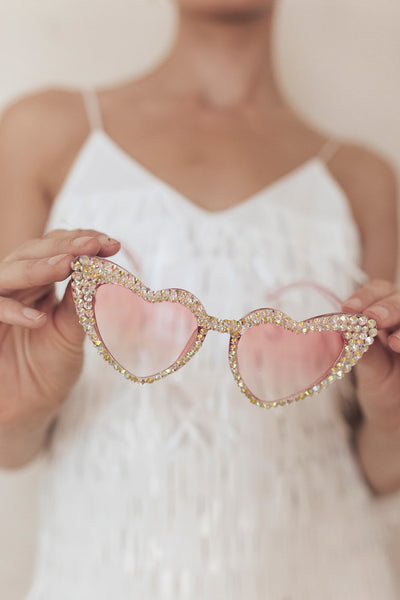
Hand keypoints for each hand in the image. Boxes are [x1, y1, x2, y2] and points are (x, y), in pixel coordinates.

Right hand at [0, 229, 119, 433]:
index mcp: (39, 283)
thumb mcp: (72, 333)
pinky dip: (12, 310)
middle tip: (94, 244)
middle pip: (33, 251)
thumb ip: (81, 303)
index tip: (112, 244)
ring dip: (39, 267)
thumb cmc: (48, 369)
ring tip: (68, 264)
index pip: (58, 250)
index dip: (83, 242)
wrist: (25, 408)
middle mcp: (16, 287)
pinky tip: (39, 318)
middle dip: (65, 245)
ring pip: (8, 272)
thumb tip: (102, 269)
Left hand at [343, 279, 399, 432]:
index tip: (349, 307)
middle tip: (374, 318)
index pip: (379, 289)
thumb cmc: (380, 382)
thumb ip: (362, 349)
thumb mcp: (368, 367)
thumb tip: (344, 329)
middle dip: (389, 307)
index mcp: (384, 310)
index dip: (366, 295)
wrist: (396, 409)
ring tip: (394, 343)